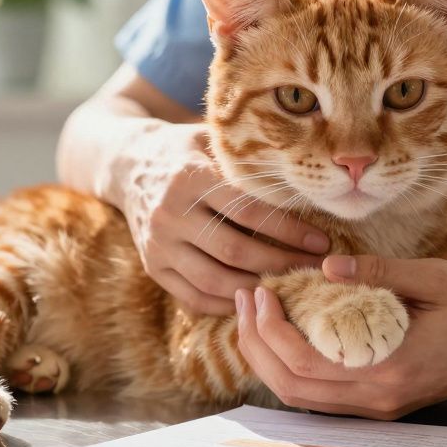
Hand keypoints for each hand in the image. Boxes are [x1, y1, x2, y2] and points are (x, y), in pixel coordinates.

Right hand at [118, 123, 328, 314]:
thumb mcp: (210, 140)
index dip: (289, 230)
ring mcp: (158, 245)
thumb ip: (246, 158)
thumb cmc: (183, 150)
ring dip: (257, 289)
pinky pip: (193, 297)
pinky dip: (226, 305)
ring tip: (290, 288)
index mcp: (190, 177)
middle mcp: (170, 213)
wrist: (126, 164)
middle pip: (235, 251)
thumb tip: (304, 174)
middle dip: (281, 264)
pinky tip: (255, 300)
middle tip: (313, 270)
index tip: (320, 241)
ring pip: (214, 280)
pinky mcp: (152, 267)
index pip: (249, 211)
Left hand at [235, 255, 446, 418]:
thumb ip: (377, 273)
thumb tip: (324, 266)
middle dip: (257, 344)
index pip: (306, 364)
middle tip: (244, 299)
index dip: (270, 331)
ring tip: (254, 316)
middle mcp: (381, 397)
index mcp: (391, 368)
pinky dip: (293, 369)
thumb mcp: (433, 277)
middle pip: (293, 388)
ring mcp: (382, 405)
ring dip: (270, 359)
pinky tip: (285, 334)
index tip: (258, 292)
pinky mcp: (384, 401)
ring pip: (303, 399)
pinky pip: (324, 397)